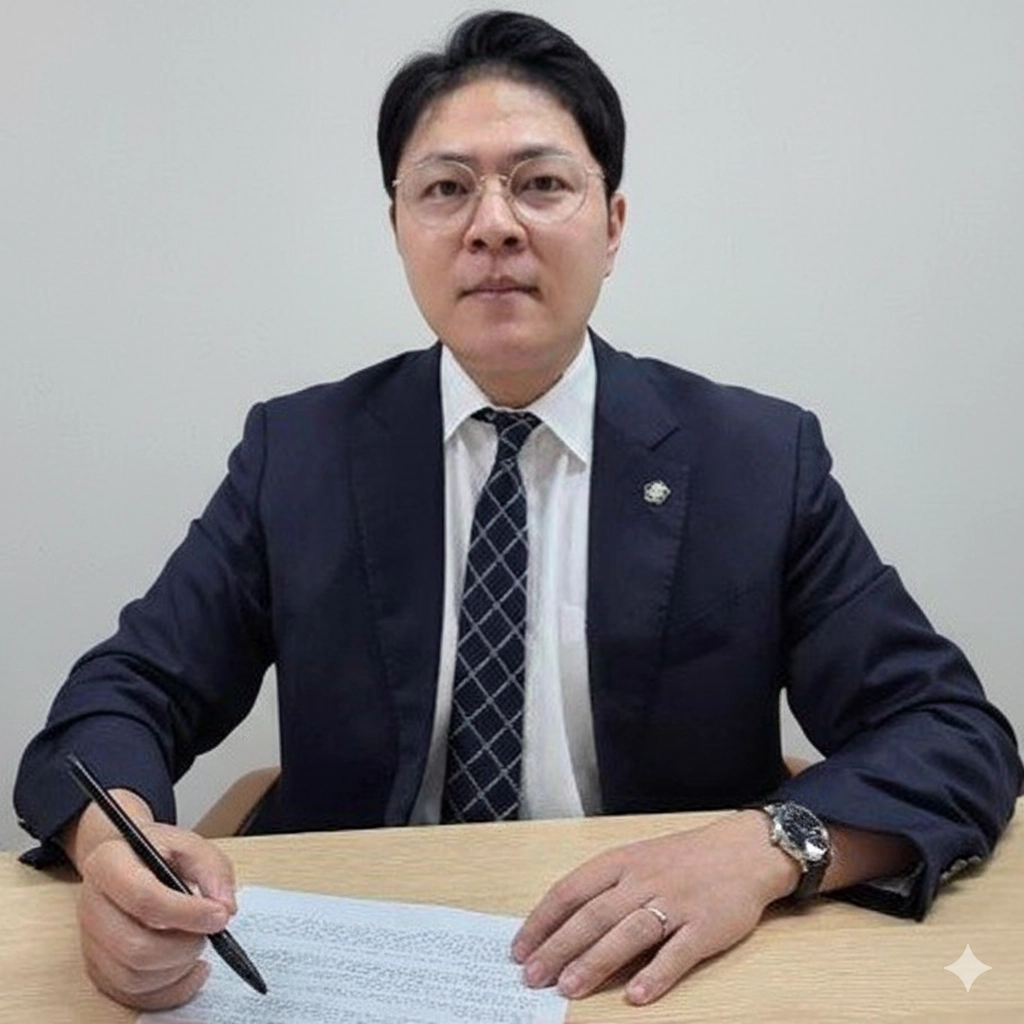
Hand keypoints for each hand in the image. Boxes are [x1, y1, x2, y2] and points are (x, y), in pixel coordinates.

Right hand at [70, 804, 236, 1010]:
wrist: (128, 859)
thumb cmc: (158, 852)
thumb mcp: (189, 844)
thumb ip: (212, 869)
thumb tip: (225, 907)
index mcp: (108, 865)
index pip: (143, 898)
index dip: (187, 913)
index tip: (219, 916)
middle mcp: (91, 906)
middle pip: (135, 947)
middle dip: (184, 947)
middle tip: (209, 931)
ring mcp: (91, 942)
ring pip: (133, 977)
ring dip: (178, 968)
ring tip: (197, 942)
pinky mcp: (100, 968)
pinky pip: (133, 995)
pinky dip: (171, 989)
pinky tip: (192, 969)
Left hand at [512, 811, 799, 1005]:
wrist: (744, 850)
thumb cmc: (683, 859)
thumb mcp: (638, 859)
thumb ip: (605, 888)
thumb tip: (562, 925)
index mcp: (621, 862)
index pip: (571, 890)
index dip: (543, 921)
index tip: (520, 949)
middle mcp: (644, 880)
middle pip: (594, 915)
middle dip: (559, 947)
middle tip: (533, 977)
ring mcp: (675, 903)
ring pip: (629, 933)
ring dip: (597, 961)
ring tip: (569, 987)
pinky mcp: (705, 927)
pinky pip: (677, 953)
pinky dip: (656, 974)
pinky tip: (636, 995)